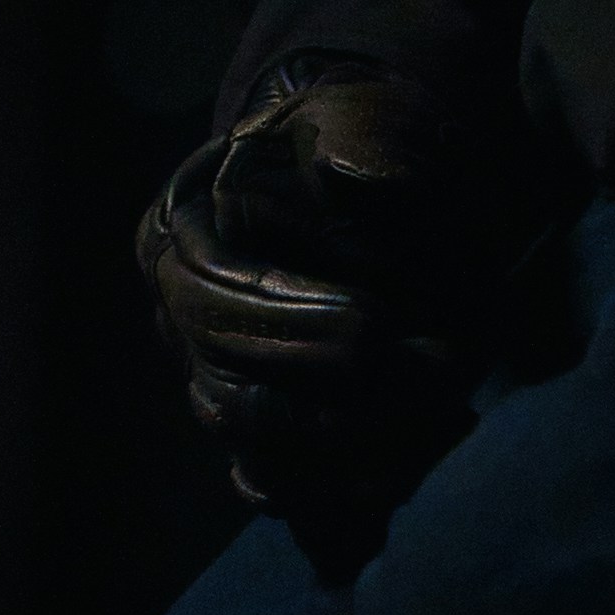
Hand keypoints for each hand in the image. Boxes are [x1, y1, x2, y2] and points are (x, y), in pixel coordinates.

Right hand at [136, 58, 552, 561]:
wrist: (370, 180)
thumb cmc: (358, 141)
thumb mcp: (362, 112)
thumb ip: (359, 136)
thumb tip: (349, 177)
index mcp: (182, 230)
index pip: (208, 294)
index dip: (288, 321)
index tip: (378, 329)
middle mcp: (180, 318)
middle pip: (227, 393)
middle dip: (329, 404)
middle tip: (430, 382)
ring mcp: (217, 382)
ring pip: (256, 456)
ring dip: (348, 457)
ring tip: (435, 427)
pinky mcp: (264, 434)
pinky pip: (280, 491)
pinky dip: (335, 502)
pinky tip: (403, 482)